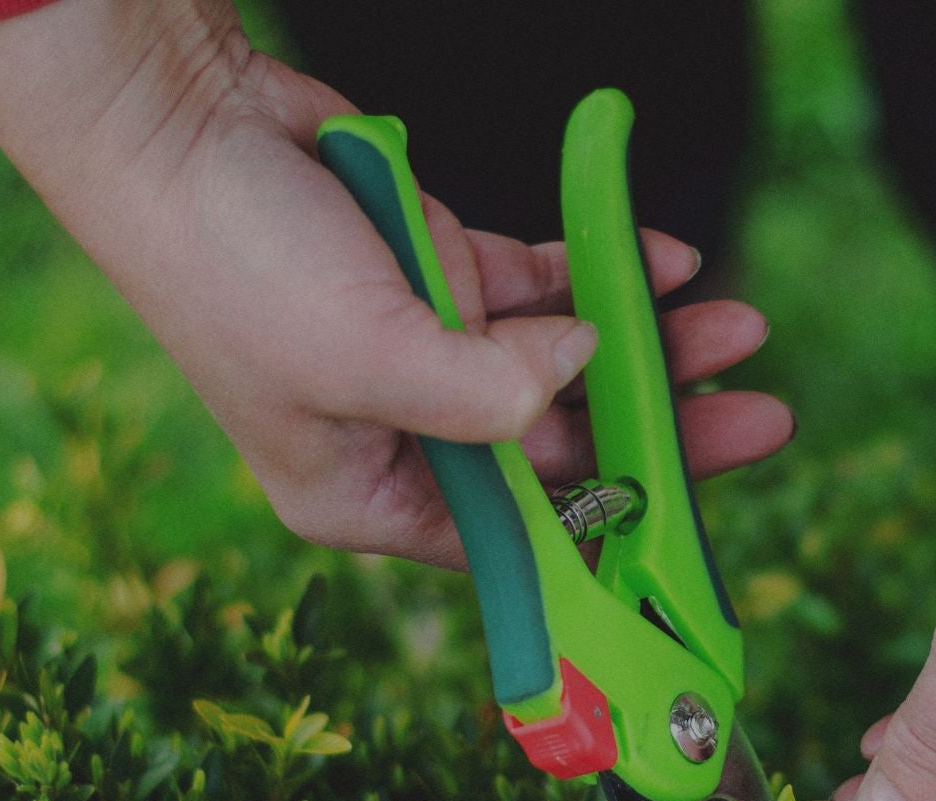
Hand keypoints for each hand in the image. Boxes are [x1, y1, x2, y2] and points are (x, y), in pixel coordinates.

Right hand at [0, 1, 790, 567]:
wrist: (178, 126)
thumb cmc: (232, 261)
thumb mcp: (362, 354)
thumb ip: (482, 396)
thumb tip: (578, 378)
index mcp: (371, 495)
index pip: (517, 538)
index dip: (613, 530)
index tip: (699, 523)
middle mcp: (405, 435)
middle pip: (560, 450)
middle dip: (658, 427)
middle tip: (757, 415)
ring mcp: (427, 350)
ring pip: (566, 361)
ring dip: (649, 343)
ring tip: (736, 327)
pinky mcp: (439, 274)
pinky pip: (544, 285)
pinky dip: (600, 272)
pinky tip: (664, 264)